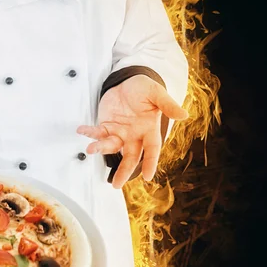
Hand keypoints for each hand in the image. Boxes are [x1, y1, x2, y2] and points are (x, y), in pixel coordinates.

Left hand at [77, 74, 188, 188]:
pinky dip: (90, 133)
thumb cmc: (143, 89)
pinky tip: (82, 130)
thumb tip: (184, 115)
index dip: (150, 162)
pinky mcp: (106, 126)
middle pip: (130, 156)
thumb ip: (168, 105)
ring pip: (111, 146)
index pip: (152, 149)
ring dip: (100, 148)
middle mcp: (134, 135)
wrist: (127, 82)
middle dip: (123, 170)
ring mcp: (119, 132)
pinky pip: (97, 132)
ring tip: (91, 149)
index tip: (147, 176)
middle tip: (116, 184)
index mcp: (149, 129)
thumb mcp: (156, 93)